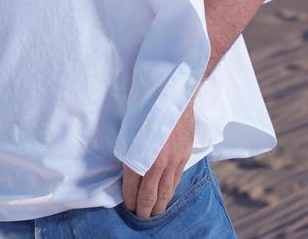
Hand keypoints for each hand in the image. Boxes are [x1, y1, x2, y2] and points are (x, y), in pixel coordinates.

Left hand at [121, 102, 195, 217]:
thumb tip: (128, 168)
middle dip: (144, 209)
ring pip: (165, 191)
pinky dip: (170, 191)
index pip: (133, 186)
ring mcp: (173, 161)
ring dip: (158, 205)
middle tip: (140, 217)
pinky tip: (167, 197)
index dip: (130, 199)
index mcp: (139, 156)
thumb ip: (129, 151)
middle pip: (150, 195)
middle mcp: (156, 163)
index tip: (128, 205)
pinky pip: (176, 180)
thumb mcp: (129, 128)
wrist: (172, 94)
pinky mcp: (184, 156)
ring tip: (154, 214)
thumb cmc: (145, 106)